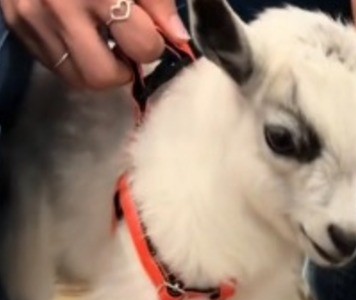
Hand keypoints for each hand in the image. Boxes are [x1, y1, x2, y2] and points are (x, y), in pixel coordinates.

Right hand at [0, 0, 188, 88]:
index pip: (141, 47)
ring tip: (104, 44)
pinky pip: (51, 63)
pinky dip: (72, 58)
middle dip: (123, 69)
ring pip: (74, 77)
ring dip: (97, 68)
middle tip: (126, 49)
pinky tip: (80, 35)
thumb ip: (158, 2)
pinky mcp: (17, 23)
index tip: (149, 34)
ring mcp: (34, 17)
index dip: (152, 45)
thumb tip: (178, 39)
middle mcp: (62, 8)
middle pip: (101, 75)